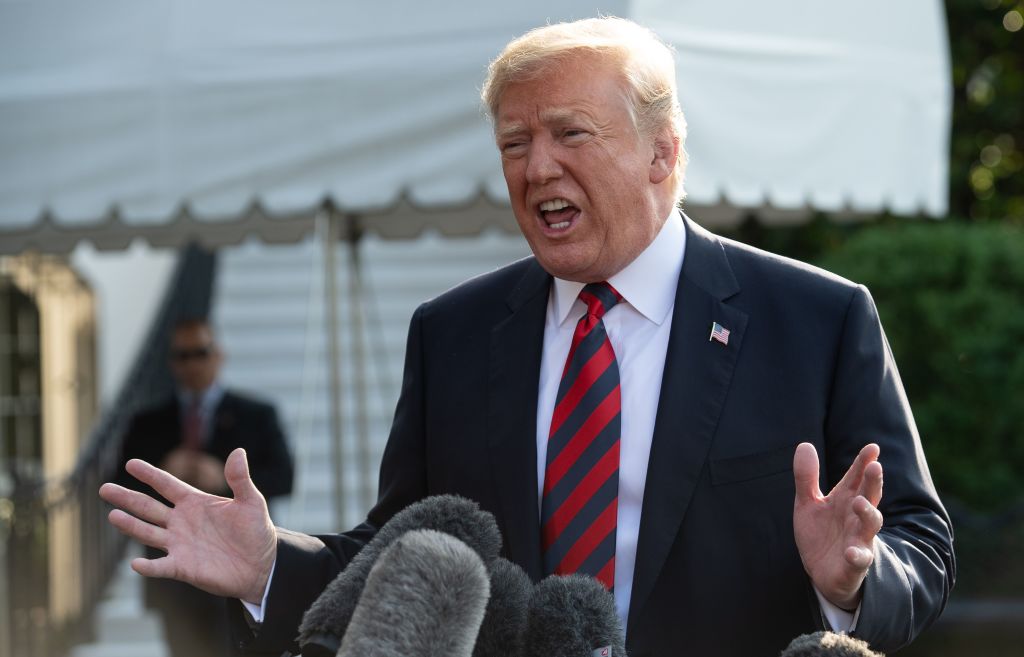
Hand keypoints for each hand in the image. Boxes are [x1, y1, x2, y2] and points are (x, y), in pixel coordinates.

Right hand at [99, 448, 276, 603]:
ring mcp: (179, 544)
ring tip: (112, 515)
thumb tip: (238, 451)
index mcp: (194, 502)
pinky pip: (161, 567)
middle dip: (127, 498)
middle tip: (104, 488)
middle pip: (148, 507)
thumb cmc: (255, 531)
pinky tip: (136, 564)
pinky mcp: (182, 567)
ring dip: (131, 526)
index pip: (166, 485)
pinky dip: (148, 567)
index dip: (150, 474)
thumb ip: (240, 479)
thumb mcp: (251, 502)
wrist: (261, 565)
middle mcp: (181, 522)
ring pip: (148, 533)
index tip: (130, 463)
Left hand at [792, 442, 883, 609]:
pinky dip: (857, 555)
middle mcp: (856, 517)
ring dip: (868, 513)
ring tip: (859, 502)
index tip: (872, 447)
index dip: (864, 462)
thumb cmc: (821, 533)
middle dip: (872, 482)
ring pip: (870, 525)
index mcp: (845, 499)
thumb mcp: (808, 503)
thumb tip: (805, 444)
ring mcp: (858, 539)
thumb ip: (806, 477)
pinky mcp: (854, 563)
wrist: (822, 572)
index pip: (856, 477)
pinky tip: (851, 551)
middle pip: (868, 496)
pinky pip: (860, 559)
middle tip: (875, 466)